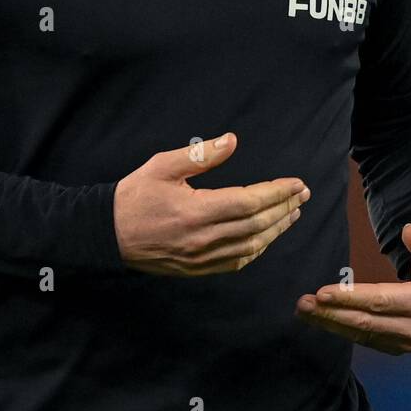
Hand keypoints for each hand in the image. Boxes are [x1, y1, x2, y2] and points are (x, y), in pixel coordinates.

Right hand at [113, 132, 310, 276]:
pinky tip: (267, 237)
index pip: (249, 203)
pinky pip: (236, 262)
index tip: (297, 183)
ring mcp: (201, 257)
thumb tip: (232, 141)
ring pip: (251, 247)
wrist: (108, 234)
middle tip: (303, 194)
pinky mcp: (197, 269)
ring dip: (276, 230)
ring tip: (292, 213)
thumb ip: (200, 154)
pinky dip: (257, 249)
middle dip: (284, 208)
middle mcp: (203, 238)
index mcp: (196, 210)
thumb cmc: (135, 195)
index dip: (277, 193)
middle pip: (256, 226)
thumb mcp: (163, 165)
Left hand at [294, 223, 410, 353]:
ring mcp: (408, 342)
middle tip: (302, 302)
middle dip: (332, 313)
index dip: (351, 298)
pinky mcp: (398, 347)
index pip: (383, 300)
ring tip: (303, 311)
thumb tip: (409, 232)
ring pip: (363, 334)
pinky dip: (342, 330)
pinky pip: (366, 339)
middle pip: (367, 322)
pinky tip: (321, 319)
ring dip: (330, 323)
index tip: (322, 292)